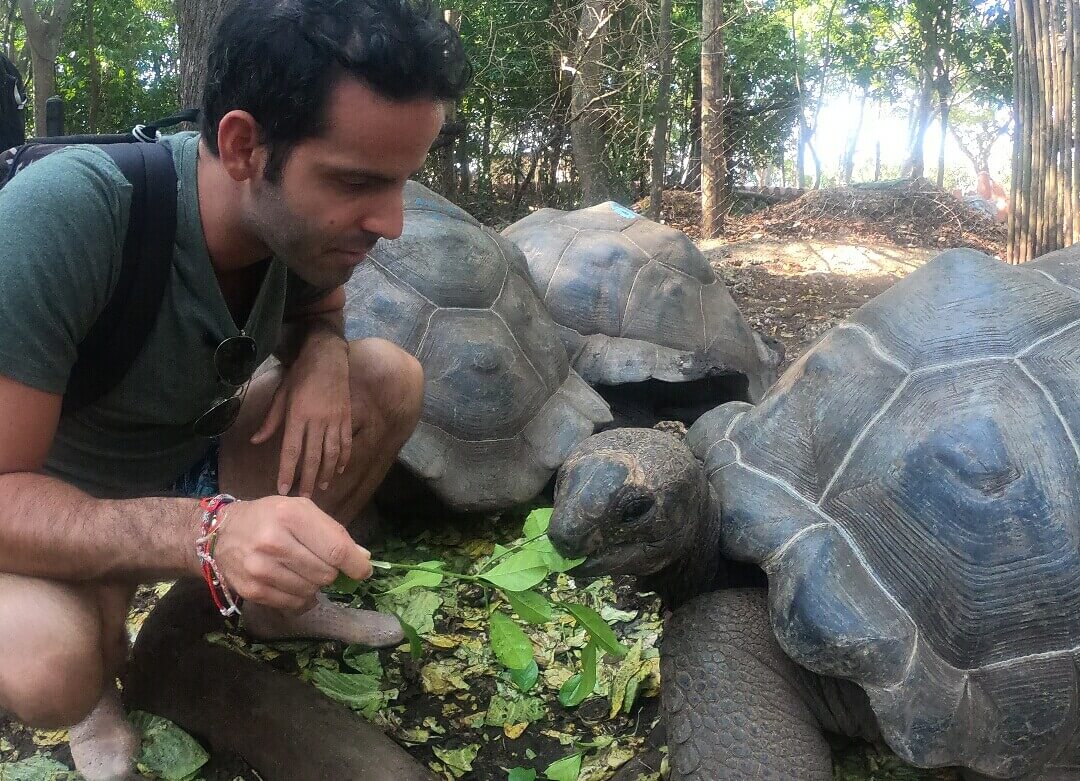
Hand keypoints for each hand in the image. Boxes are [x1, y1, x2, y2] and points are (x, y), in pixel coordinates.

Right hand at [212, 496, 371, 611]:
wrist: (221, 533)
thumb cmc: (269, 517)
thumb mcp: (301, 510)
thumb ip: (333, 532)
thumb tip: (362, 558)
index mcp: (290, 515)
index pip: (336, 549)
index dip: (356, 564)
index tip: (363, 570)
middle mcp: (274, 543)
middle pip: (326, 573)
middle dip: (331, 571)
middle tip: (319, 561)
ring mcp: (261, 569)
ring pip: (312, 591)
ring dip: (314, 584)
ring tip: (300, 568)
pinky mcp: (253, 591)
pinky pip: (294, 604)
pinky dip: (300, 597)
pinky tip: (291, 582)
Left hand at [251, 328, 351, 497]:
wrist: (327, 357)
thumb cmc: (300, 374)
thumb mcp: (281, 394)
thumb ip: (271, 420)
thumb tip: (256, 440)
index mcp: (298, 415)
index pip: (291, 450)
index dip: (287, 471)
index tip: (282, 489)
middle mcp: (317, 421)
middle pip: (312, 457)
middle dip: (307, 479)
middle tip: (304, 498)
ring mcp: (335, 420)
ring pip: (332, 453)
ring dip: (326, 472)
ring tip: (321, 487)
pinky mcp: (347, 417)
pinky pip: (346, 442)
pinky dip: (344, 458)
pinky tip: (338, 469)